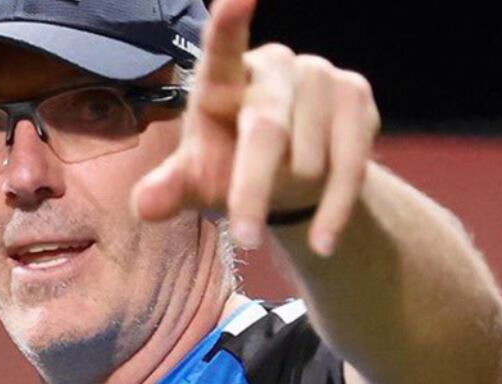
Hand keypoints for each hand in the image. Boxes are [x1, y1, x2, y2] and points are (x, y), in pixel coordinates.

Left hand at [132, 0, 380, 255]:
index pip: (223, 48)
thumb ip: (168, 189)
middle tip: (245, 239)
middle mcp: (273, 66)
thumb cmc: (226, 167)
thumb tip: (144, 207)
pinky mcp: (357, 96)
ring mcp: (320, 76)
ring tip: (280, 197)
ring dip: (291, 193)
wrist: (286, 178)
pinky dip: (334, 211)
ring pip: (310, 155)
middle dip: (253, 189)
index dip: (229, 24)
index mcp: (221, 78)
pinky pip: (351, 165)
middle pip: (267, 131)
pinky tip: (321, 242)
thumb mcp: (193, 181)